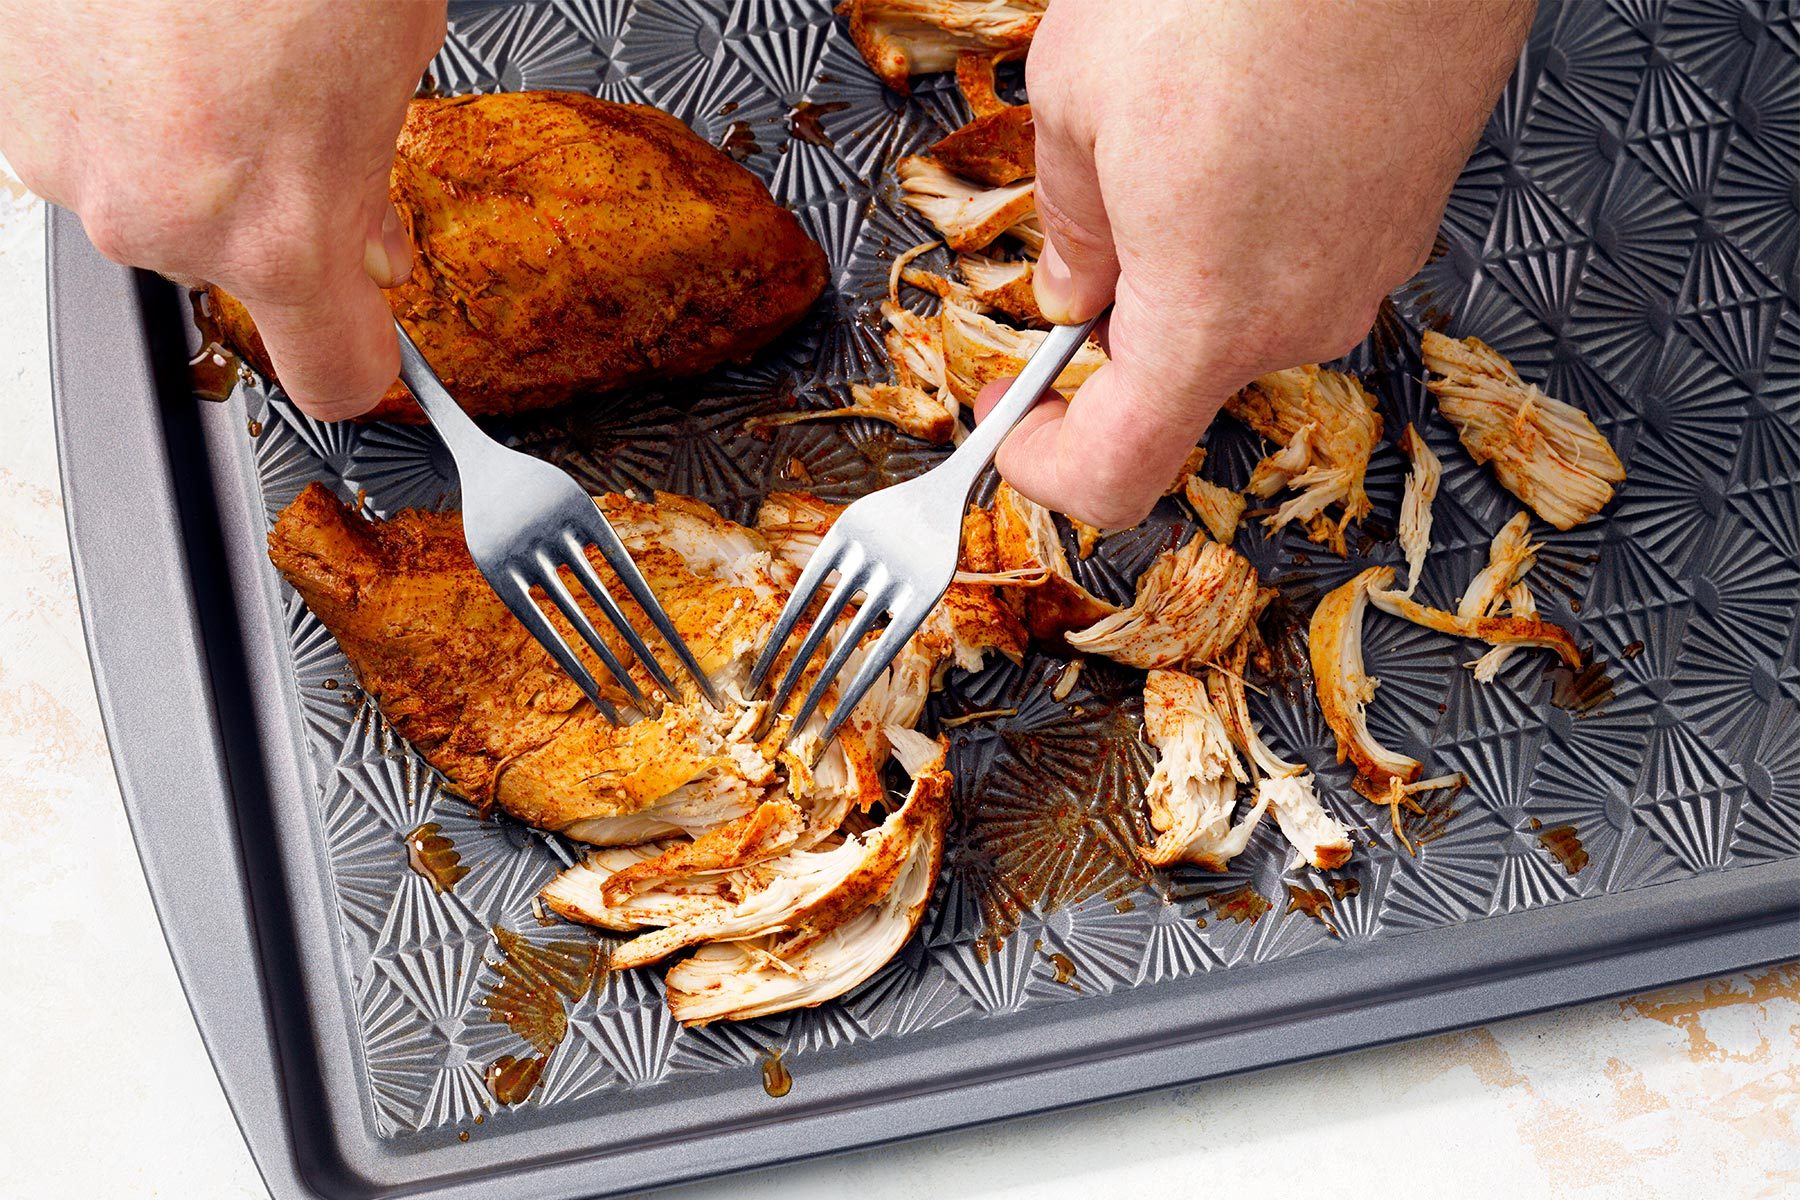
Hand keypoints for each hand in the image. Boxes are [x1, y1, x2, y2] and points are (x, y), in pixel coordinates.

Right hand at [0, 0, 445, 418]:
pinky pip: (86, 142)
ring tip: (217, 56)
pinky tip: (154, 39)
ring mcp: (73, 165)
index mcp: (280, 231)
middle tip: (300, 127)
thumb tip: (369, 243)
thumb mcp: (388, 67)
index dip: (362, 359)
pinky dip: (122, 106)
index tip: (370, 343)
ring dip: (190, 155)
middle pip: (233, 272)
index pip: (331, 375)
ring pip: (152, 204)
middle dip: (273, 215)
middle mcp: (165, 221)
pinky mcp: (11, 109)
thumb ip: (370, 180)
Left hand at [977, 0, 1533, 528]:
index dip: (1044, 466)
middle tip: (1077, 233)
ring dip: (1181, 256)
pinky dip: (1246, 220)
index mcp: (1206, 321)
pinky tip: (1231, 124)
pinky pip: (1299, 252)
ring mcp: (1366, 267)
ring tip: (1165, 136)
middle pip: (1177, 376)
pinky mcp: (1404, 214)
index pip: (1115, 473)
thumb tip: (1069, 281)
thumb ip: (1065, 220)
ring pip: (1240, 306)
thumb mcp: (1078, 95)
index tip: (1012, 423)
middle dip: (1110, 323)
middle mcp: (1301, 317)